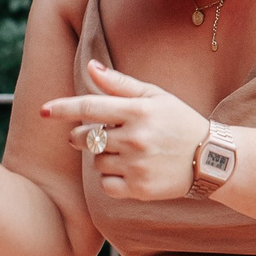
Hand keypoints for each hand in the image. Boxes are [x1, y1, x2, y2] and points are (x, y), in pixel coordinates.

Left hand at [41, 61, 211, 200]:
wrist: (212, 158)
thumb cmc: (179, 121)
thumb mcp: (155, 96)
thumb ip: (120, 84)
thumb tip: (90, 67)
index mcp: (138, 111)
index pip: (90, 107)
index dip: (63, 108)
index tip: (43, 111)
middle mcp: (136, 138)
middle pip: (86, 138)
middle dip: (82, 136)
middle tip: (99, 134)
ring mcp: (138, 165)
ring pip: (96, 161)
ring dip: (103, 157)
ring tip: (130, 152)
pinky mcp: (140, 188)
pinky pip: (106, 184)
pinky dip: (111, 179)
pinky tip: (129, 171)